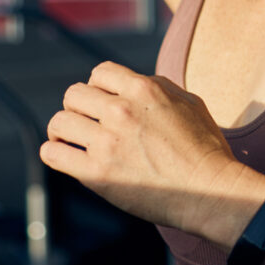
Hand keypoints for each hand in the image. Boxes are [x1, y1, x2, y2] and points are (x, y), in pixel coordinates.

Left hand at [41, 61, 238, 232]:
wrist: (211, 191)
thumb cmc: (205, 149)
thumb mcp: (189, 102)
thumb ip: (158, 86)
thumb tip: (133, 84)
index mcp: (144, 89)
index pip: (100, 73)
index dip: (100, 87)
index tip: (104, 104)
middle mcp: (121, 111)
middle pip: (74, 94)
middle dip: (79, 107)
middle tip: (87, 124)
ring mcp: (107, 142)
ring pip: (59, 122)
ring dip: (63, 130)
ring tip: (71, 140)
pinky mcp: (97, 173)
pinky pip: (53, 154)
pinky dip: (55, 152)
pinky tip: (66, 156)